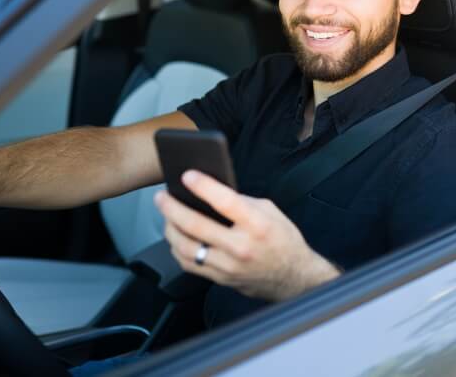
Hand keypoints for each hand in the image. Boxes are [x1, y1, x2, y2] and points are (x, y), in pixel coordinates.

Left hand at [155, 171, 339, 300]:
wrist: (293, 277)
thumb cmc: (283, 241)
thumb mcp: (271, 212)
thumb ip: (242, 203)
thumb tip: (213, 194)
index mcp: (257, 224)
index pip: (225, 201)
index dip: (203, 186)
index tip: (187, 175)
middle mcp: (241, 247)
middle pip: (196, 225)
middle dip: (173, 208)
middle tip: (162, 197)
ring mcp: (228, 266)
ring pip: (186, 248)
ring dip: (170, 229)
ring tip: (166, 217)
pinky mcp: (220, 279)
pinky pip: (190, 264)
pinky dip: (178, 249)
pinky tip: (176, 238)